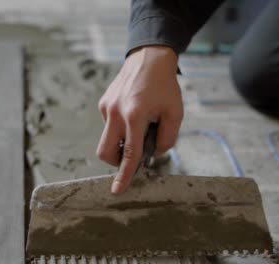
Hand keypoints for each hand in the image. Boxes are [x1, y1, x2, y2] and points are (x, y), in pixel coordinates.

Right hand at [97, 46, 183, 193]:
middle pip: (105, 152)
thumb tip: (153, 155)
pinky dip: (120, 127)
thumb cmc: (164, 86)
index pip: (129, 154)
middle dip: (115, 162)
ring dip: (121, 142)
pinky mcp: (103, 103)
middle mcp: (116, 113)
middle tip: (132, 156)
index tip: (117, 190)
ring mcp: (107, 108)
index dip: (124, 175)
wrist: (149, 57)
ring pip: (107, 139)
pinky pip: (109, 125)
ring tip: (140, 126)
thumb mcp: (175, 113)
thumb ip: (166, 139)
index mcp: (135, 116)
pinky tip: (134, 112)